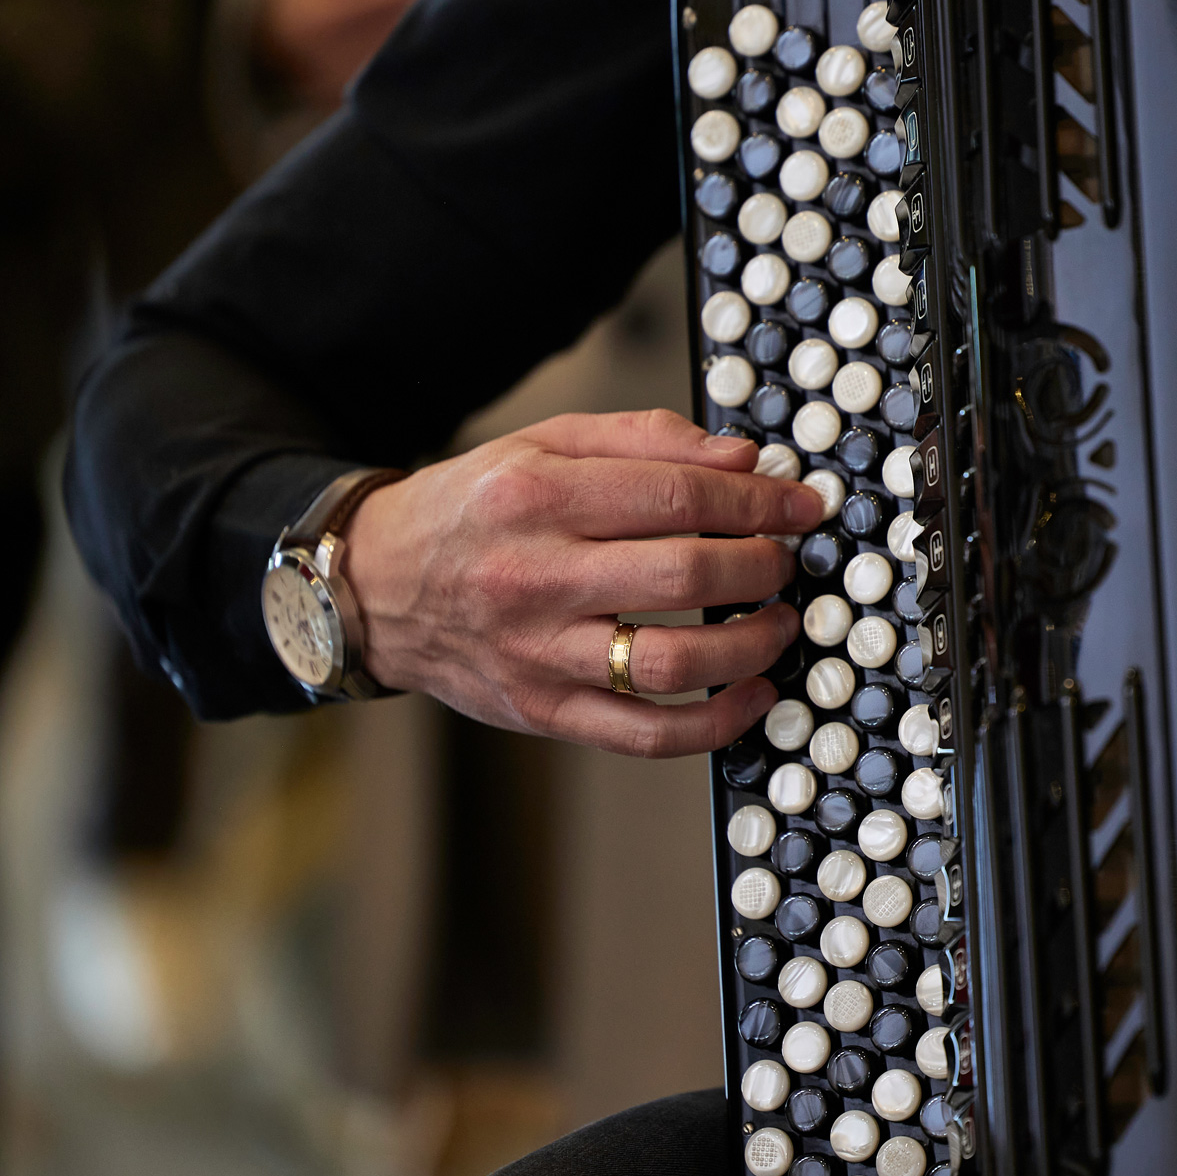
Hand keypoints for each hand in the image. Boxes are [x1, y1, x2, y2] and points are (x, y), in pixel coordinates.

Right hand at [340, 408, 825, 756]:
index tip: (801, 507)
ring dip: (750, 644)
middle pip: (684, 573)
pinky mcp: (543, 712)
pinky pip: (645, 735)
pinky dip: (715, 724)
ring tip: (777, 624)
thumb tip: (741, 459)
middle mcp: (534, 576)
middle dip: (761, 566)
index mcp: (537, 496)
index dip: (758, 500)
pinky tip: (751, 695)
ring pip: (672, 662)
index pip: (677, 495)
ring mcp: (538, 653)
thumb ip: (644, 440)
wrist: (375, 587)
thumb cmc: (470, 511)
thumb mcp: (544, 444)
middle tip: (786, 561)